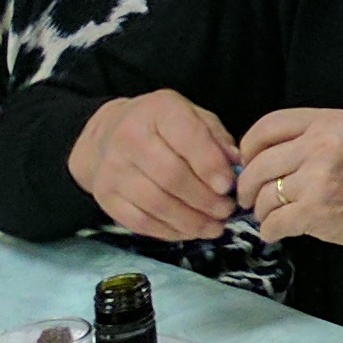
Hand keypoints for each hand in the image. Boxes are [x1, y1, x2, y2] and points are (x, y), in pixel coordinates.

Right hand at [68, 89, 240, 241]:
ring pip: (155, 203)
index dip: (210, 165)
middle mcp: (130, 138)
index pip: (187, 138)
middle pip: (171, 176)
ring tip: (214, 226)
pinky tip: (190, 231)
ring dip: (190, 220)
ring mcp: (112, 169)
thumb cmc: (161, 126)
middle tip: (226, 211)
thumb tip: (237, 167)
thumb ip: (216, 139)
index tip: (228, 186)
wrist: (107, 134)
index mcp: (159, 111)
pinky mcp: (105, 196)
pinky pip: (139, 221)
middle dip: (204, 199)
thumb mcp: (192, 116)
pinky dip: (169, 231)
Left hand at [231, 109, 342, 263]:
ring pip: (264, 196)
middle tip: (248, 197)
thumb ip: (314, 136)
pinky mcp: (315, 212)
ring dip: (262, 211)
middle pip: (259, 164)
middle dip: (247, 186)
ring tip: (273, 216)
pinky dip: (270, 231)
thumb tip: (265, 154)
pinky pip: (273, 223)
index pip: (268, 126)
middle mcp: (320, 146)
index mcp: (328, 122)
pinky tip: (278, 231)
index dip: (249, 146)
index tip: (247, 161)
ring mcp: (317, 180)